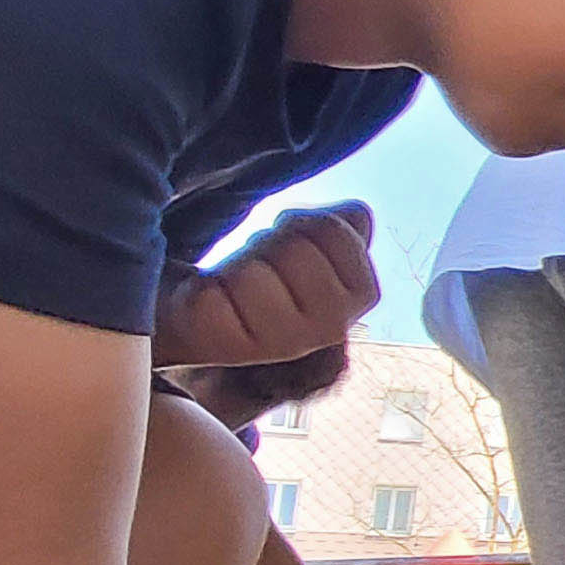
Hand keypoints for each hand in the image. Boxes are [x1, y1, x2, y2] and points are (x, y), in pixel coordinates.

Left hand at [151, 202, 378, 366]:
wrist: (218, 317)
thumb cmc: (268, 272)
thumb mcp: (311, 240)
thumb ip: (342, 223)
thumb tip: (356, 214)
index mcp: (362, 295)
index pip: (333, 231)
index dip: (303, 223)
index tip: (291, 239)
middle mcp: (332, 327)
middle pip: (294, 250)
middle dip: (269, 245)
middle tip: (260, 262)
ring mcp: (285, 344)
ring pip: (252, 274)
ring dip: (235, 267)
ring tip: (237, 285)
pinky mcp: (233, 350)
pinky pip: (210, 300)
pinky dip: (203, 292)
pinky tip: (215, 304)